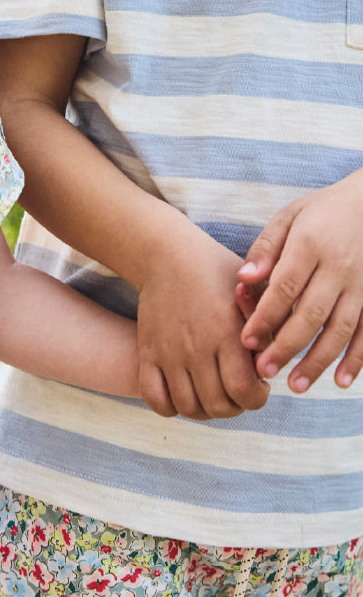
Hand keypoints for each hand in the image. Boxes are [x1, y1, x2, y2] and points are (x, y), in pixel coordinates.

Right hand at [136, 225, 268, 419]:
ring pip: (188, 407)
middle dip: (235, 405)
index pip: (245, 392)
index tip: (258, 384)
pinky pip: (155, 398)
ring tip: (212, 391)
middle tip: (236, 388)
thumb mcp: (252, 295)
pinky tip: (182, 394)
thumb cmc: (217, 274)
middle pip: (218, 406)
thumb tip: (270, 368)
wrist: (167, 255)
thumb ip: (267, 332)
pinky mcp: (147, 352)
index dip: (257, 397)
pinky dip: (170, 407)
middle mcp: (196, 347)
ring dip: (205, 409)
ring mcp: (168, 352)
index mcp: (226, 333)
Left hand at [238, 170, 362, 392]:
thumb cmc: (322, 211)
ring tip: (296, 385)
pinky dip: (358, 359)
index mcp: (311, 245)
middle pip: (311, 314)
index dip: (265, 317)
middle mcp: (340, 268)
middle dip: (286, 346)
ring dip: (319, 361)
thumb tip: (244, 279)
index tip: (246, 341)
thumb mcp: (290, 216)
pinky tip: (340, 381)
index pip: (284, 288)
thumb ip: (266, 248)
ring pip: (341, 330)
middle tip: (264, 371)